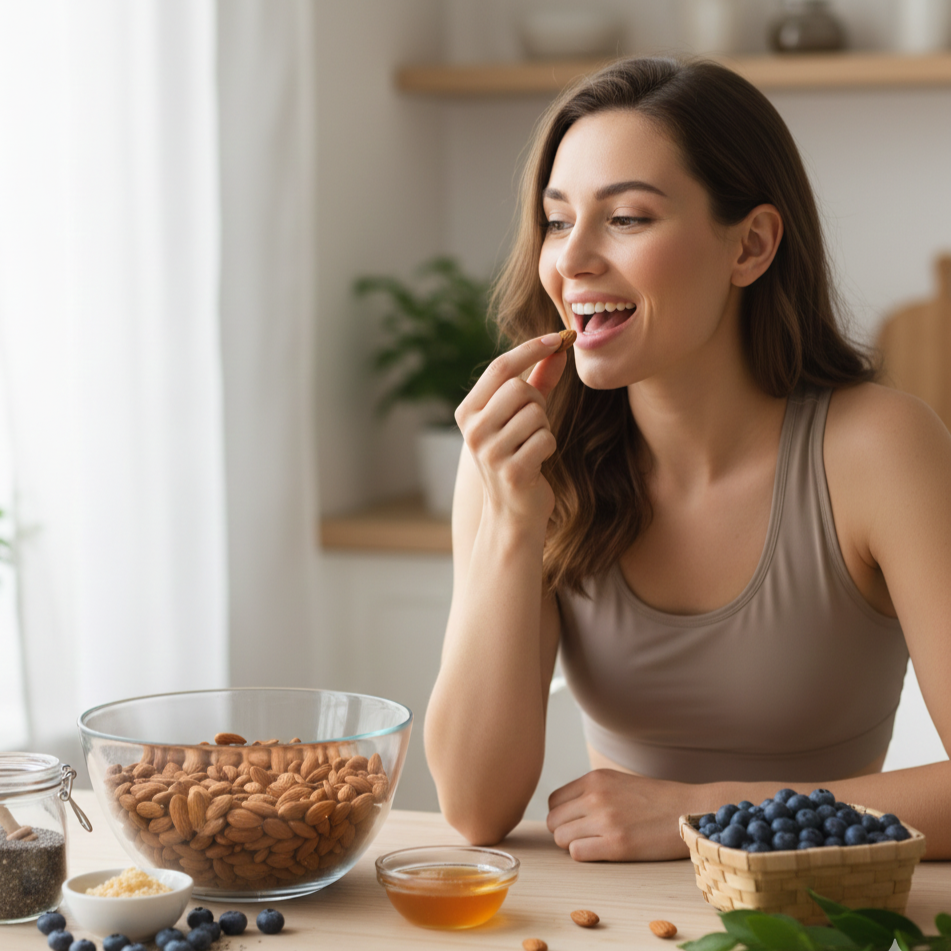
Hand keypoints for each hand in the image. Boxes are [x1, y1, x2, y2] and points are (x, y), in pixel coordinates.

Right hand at [454, 333, 568, 524]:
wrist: (513, 511)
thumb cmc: (518, 455)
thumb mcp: (520, 416)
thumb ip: (537, 380)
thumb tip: (558, 347)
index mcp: (467, 412)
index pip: (499, 368)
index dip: (531, 348)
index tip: (558, 337)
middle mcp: (472, 431)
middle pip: (519, 388)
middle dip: (537, 400)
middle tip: (533, 422)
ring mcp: (489, 453)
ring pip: (535, 413)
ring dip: (543, 427)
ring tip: (532, 445)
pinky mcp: (511, 472)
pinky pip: (544, 439)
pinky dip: (548, 446)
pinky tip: (536, 461)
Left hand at [546, 769, 692, 861]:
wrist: (689, 810)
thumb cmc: (655, 800)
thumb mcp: (618, 783)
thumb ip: (591, 792)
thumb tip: (564, 813)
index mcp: (595, 779)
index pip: (554, 801)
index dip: (562, 816)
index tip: (576, 824)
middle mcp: (595, 796)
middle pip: (554, 821)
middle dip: (564, 832)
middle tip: (585, 837)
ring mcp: (605, 819)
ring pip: (561, 838)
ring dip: (573, 845)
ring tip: (595, 844)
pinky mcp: (616, 844)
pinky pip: (577, 853)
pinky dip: (584, 855)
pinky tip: (603, 852)